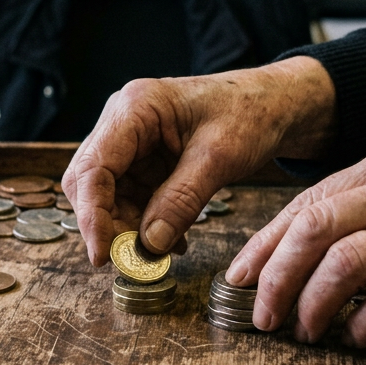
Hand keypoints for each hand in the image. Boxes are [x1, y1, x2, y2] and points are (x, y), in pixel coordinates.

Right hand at [63, 57, 336, 265]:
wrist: (275, 104)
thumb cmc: (251, 113)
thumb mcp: (219, 158)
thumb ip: (181, 200)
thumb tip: (148, 244)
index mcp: (135, 108)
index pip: (92, 167)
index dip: (92, 215)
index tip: (103, 256)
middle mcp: (123, 122)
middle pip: (91, 182)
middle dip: (109, 224)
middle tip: (135, 260)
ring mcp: (132, 141)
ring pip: (109, 195)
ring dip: (130, 228)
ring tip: (164, 252)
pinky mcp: (144, 159)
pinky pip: (132, 197)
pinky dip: (146, 223)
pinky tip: (172, 240)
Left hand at [226, 138, 365, 345]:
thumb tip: (323, 240)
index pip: (309, 199)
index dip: (266, 241)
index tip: (241, 274)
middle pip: (314, 227)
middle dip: (273, 276)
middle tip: (258, 313)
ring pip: (346, 261)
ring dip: (313, 303)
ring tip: (304, 330)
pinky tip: (359, 338)